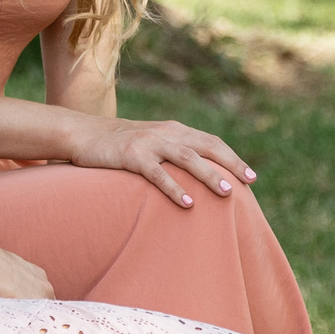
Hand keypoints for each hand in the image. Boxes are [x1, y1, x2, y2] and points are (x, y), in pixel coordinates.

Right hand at [63, 116, 255, 207]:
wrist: (83, 134)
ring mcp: (149, 143)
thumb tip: (198, 176)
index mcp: (174, 130)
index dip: (232, 157)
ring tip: (226, 192)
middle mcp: (166, 133)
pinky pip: (157, 173)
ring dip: (208, 175)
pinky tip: (188, 203)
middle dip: (230, 164)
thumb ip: (173, 153)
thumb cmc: (120, 144)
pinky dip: (174, 187)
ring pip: (187, 158)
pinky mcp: (131, 155)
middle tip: (249, 182)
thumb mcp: (152, 143)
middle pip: (206, 146)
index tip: (251, 176)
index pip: (211, 142)